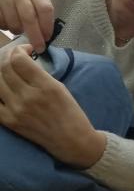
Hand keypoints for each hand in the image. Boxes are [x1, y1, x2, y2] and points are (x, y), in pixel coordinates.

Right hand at [0, 0, 54, 52]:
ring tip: (18, 29)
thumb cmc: (21, 6)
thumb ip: (41, 17)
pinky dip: (6, 28)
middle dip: (35, 36)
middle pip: (30, 18)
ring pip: (14, 23)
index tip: (47, 38)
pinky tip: (7, 24)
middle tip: (39, 48)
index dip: (47, 25)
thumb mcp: (33, 6)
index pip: (45, 9)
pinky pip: (2, 22)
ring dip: (17, 31)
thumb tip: (47, 37)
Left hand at [0, 45, 105, 167]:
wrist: (71, 140)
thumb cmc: (70, 112)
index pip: (20, 60)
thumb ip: (40, 76)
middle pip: (5, 68)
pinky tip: (3, 86)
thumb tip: (24, 62)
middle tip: (15, 57)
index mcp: (46, 86)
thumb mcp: (61, 88)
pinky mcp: (9, 121)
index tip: (26, 50)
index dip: (19, 50)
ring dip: (0, 72)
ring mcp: (16, 109)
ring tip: (8, 70)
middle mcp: (28, 96)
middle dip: (8, 57)